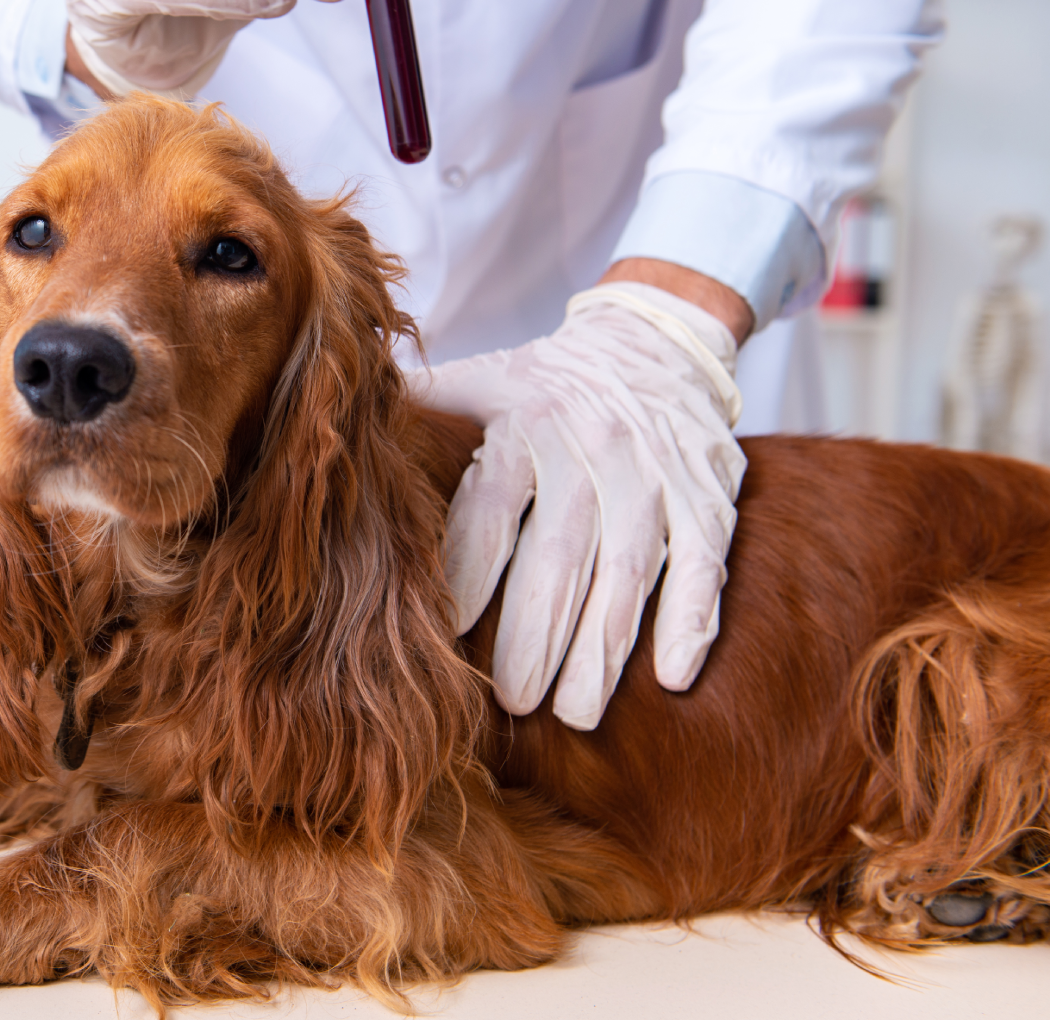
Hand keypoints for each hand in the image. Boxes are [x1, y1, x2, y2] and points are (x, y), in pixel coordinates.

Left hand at [422, 282, 746, 729]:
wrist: (659, 337)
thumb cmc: (552, 377)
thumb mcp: (486, 376)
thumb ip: (425, 408)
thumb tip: (339, 419)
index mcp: (526, 423)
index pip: (494, 506)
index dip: (473, 573)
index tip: (451, 633)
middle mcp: (592, 450)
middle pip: (562, 553)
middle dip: (536, 634)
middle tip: (515, 702)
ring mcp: (656, 475)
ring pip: (632, 570)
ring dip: (605, 648)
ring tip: (577, 713)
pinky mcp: (709, 495)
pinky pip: (705, 564)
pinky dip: (693, 621)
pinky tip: (675, 678)